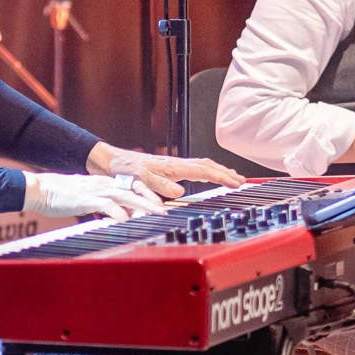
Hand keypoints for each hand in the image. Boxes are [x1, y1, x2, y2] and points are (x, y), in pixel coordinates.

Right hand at [25, 171, 163, 220]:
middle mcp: (105, 184)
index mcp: (107, 183)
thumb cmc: (64, 196)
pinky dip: (117, 212)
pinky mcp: (86, 199)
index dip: (150, 193)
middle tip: (166, 211)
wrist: (41, 190)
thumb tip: (123, 216)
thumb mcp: (90, 199)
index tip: (163, 205)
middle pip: (135, 189)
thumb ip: (107, 206)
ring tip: (156, 214)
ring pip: (125, 195)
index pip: (134, 185)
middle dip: (152, 199)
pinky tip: (126, 220)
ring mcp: (96, 190)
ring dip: (142, 206)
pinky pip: (106, 205)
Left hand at [88, 143, 242, 199]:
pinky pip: (195, 167)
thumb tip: (180, 193)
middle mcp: (176, 164)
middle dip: (226, 173)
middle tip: (242, 181)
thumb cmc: (124, 172)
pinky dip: (208, 171)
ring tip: (233, 177)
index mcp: (173, 167)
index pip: (204, 171)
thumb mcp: (139, 181)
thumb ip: (159, 187)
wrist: (112, 161)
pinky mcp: (169, 167)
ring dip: (219, 171)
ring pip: (203, 165)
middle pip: (208, 165)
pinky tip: (209, 175)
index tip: (236, 183)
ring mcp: (174, 164)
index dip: (222, 177)